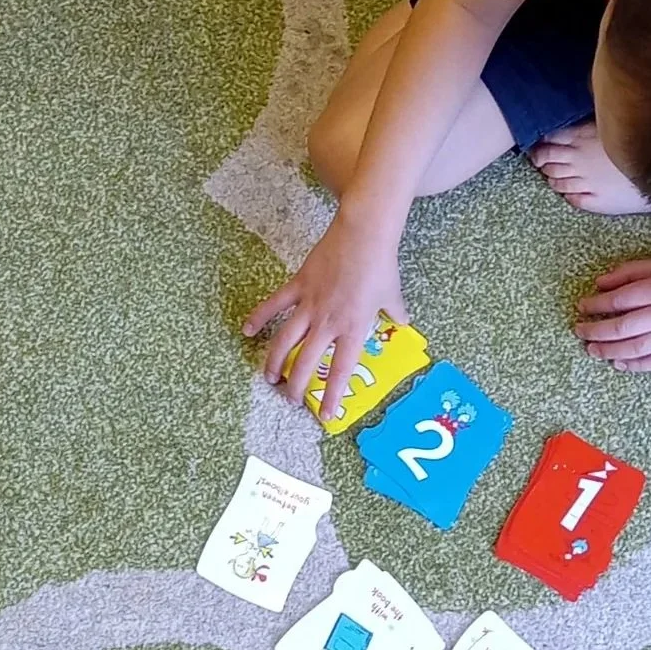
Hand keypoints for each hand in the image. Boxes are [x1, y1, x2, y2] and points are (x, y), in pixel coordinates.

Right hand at [242, 214, 407, 415]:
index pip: (340, 370)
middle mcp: (328, 322)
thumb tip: (403, 323)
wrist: (363, 233)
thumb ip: (396, 314)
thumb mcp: (393, 295)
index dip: (332, 396)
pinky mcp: (298, 285)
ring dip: (274, 361)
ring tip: (269, 377)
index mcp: (353, 329)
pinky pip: (274, 305)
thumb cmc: (380, 265)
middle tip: (291, 399)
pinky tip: (247, 330)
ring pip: (285, 340)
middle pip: (305, 362)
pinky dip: (259, 317)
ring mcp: (309, 304)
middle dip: (296, 385)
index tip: (326, 416)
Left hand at [575, 252, 650, 370]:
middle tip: (579, 332)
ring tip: (593, 351)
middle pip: (623, 327)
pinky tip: (620, 364)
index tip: (582, 306)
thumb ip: (632, 271)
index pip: (618, 300)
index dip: (596, 305)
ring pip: (637, 348)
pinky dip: (637, 365)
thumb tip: (601, 282)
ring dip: (611, 351)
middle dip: (597, 331)